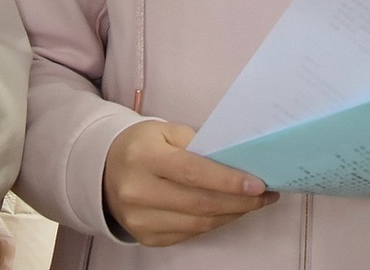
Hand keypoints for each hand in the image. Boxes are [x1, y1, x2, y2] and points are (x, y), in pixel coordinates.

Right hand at [102, 119, 276, 246]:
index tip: (259, 184)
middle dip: (239, 201)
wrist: (104, 171)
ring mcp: (140, 220)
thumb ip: (198, 144)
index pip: (193, 173)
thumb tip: (237, 162)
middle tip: (265, 194)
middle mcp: (138, 192)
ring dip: (231, 214)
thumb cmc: (143, 145)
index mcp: (144, 158)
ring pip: (198, 224)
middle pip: (199, 204)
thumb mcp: (165, 131)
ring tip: (252, 203)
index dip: (228, 180)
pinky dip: (214, 223)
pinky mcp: (146, 237)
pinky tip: (228, 211)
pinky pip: (189, 234)